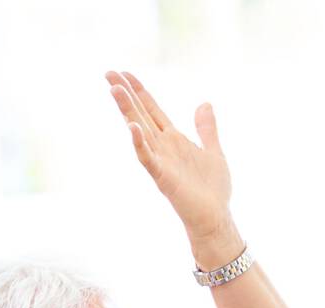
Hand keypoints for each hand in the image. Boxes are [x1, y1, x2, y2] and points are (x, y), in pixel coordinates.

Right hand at [105, 70, 232, 243]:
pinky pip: (148, 158)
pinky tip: (133, 128)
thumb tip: (205, 103)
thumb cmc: (213, 190)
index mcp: (174, 139)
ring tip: (115, 90)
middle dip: (126, 94)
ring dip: (128, 111)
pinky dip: (139, 143)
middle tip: (108, 73)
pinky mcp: (163, 177)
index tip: (125, 72)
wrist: (215, 218)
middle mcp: (164, 147)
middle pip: (141, 115)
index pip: (152, 110)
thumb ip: (206, 129)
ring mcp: (161, 161)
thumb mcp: (214, 152)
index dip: (140, 91)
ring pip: (140, 131)